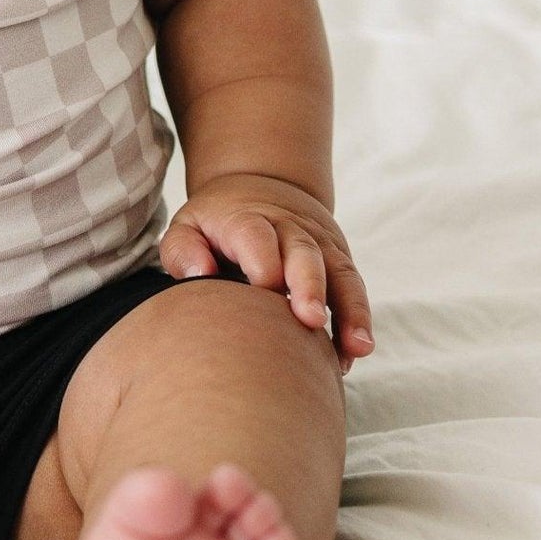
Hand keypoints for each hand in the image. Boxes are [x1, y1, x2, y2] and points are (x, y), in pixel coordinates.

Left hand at [156, 173, 375, 375]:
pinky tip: (355, 352)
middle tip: (311, 320)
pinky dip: (357, 319)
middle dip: (309, 285)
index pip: (256, 236)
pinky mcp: (336, 260)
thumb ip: (184, 250)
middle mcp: (289, 228)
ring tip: (356, 346)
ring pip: (339, 271)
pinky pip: (352, 287)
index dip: (262, 263)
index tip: (261, 291)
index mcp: (247, 219)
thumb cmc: (216, 224)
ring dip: (350, 309)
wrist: (261, 187)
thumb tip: (201, 274)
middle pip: (303, 252)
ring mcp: (318, 243)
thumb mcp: (188, 226)